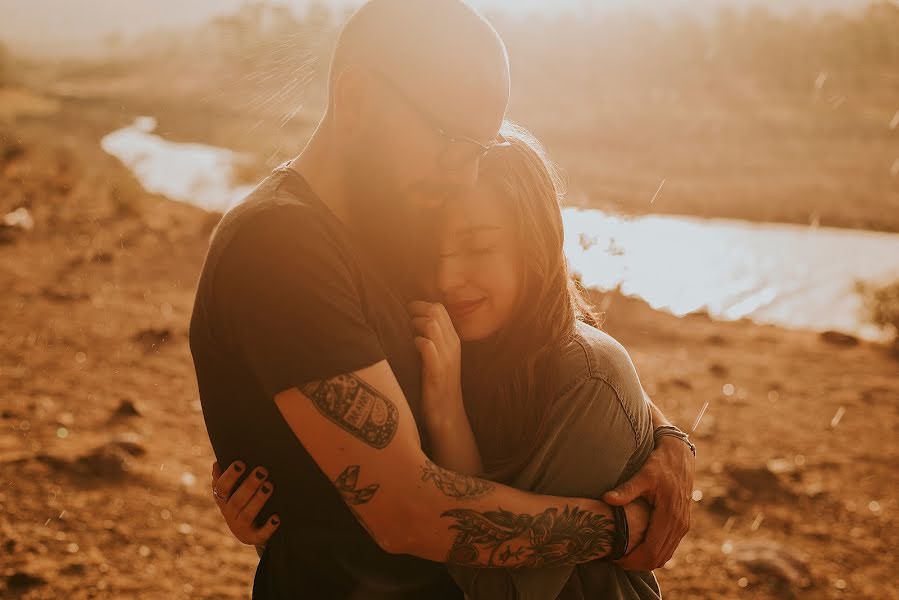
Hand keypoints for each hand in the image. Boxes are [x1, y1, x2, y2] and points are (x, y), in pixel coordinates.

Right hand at [211, 460, 279, 547]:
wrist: (250, 532)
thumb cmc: (242, 502)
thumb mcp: (231, 492)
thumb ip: (223, 478)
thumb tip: (216, 464)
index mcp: (223, 500)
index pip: (222, 487)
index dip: (230, 476)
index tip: (241, 463)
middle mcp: (229, 514)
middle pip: (237, 500)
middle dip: (249, 485)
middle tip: (262, 470)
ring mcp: (241, 528)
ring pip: (247, 515)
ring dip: (258, 500)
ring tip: (269, 485)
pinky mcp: (253, 538)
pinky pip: (260, 535)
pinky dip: (268, 527)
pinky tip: (276, 518)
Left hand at [407, 301, 462, 426]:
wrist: (448, 416)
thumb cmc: (439, 387)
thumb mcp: (441, 360)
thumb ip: (434, 341)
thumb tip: (415, 325)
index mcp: (454, 341)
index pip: (441, 309)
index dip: (421, 305)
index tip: (408, 311)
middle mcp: (452, 346)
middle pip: (436, 311)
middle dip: (416, 310)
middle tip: (404, 318)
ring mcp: (446, 358)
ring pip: (431, 324)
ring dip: (415, 324)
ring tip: (408, 333)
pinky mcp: (436, 371)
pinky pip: (426, 346)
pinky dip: (416, 341)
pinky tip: (411, 347)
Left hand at [602, 436, 694, 569]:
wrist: (680, 457)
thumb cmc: (660, 464)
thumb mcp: (643, 474)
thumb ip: (626, 489)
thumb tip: (606, 499)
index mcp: (670, 515)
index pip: (651, 550)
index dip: (632, 559)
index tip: (615, 558)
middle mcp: (679, 524)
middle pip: (658, 558)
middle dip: (636, 564)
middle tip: (616, 560)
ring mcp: (683, 526)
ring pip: (664, 556)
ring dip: (645, 561)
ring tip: (624, 556)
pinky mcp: (682, 524)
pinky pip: (669, 547)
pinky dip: (654, 553)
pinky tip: (638, 548)